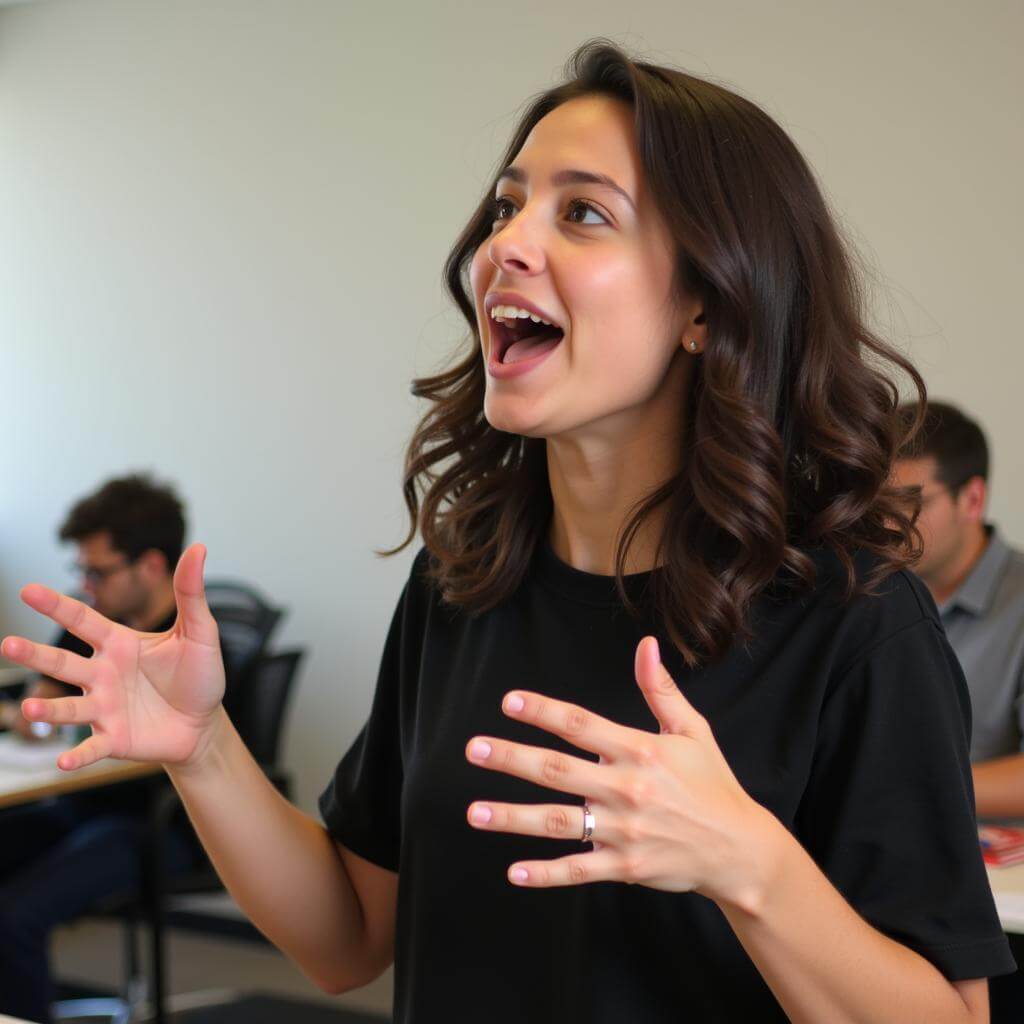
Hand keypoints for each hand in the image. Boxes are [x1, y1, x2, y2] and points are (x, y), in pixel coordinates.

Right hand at [0, 544, 225, 771]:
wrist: (205, 724)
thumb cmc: (198, 675)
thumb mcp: (199, 632)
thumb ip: (190, 593)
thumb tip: (197, 547)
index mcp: (119, 644)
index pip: (83, 619)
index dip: (56, 604)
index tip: (28, 590)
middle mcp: (103, 674)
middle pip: (63, 662)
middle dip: (35, 654)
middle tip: (7, 643)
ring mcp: (105, 708)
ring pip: (69, 707)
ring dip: (48, 710)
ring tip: (29, 709)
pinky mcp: (114, 738)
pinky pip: (91, 748)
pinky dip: (78, 755)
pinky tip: (63, 762)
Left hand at [465, 635, 781, 907]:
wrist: (739, 848)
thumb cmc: (712, 784)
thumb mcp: (692, 730)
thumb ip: (661, 689)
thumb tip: (646, 645)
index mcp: (640, 750)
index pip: (581, 725)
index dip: (543, 711)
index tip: (509, 702)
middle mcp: (627, 789)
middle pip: (558, 770)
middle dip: (512, 758)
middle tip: (474, 750)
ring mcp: (624, 830)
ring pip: (560, 821)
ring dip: (513, 817)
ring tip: (475, 812)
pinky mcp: (626, 866)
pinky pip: (579, 870)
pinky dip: (546, 873)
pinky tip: (513, 871)